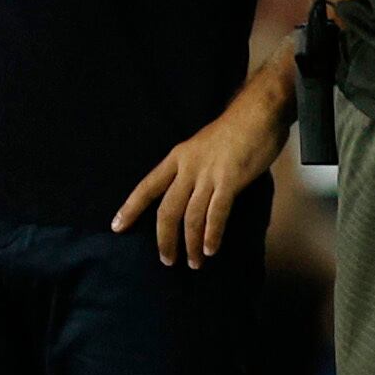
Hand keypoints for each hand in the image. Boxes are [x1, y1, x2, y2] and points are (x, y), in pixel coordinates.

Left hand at [111, 82, 288, 265]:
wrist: (258, 111)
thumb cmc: (235, 129)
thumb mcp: (202, 146)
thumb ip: (194, 169)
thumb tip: (192, 193)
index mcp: (177, 157)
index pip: (147, 186)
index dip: (131, 208)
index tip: (117, 227)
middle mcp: (187, 168)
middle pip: (167, 210)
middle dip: (164, 239)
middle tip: (167, 260)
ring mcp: (208, 174)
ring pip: (191, 217)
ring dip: (191, 244)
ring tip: (193, 263)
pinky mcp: (229, 180)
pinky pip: (216, 213)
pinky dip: (212, 234)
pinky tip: (210, 250)